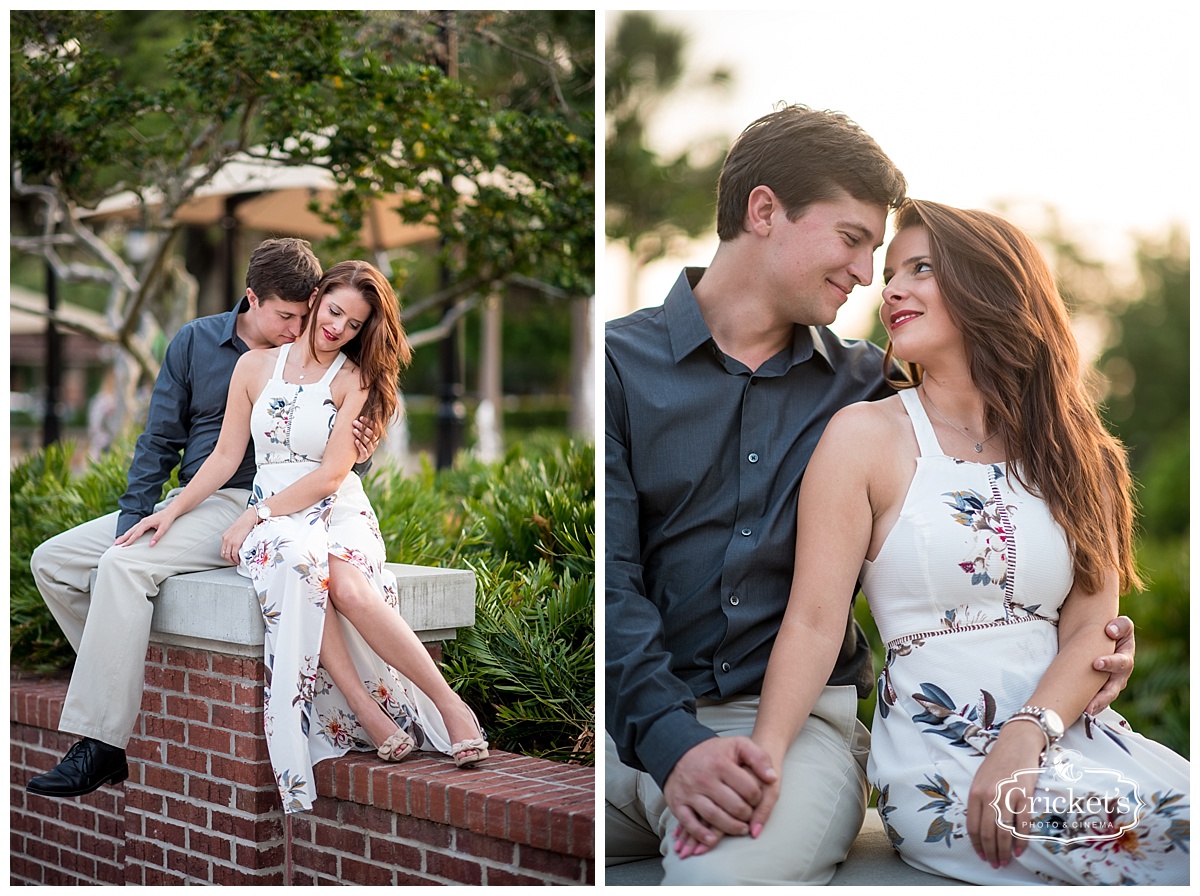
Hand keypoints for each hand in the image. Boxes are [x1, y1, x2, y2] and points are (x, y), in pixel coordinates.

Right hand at [114, 509, 175, 547]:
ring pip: (131, 529)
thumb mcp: (164, 528)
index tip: (123, 546)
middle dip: (122, 538)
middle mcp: (142, 522)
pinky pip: (134, 528)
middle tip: (115, 544)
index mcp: (145, 523)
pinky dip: (129, 533)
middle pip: (130, 531)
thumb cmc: (167, 520)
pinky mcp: (143, 522)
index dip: (129, 541)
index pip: (136, 534)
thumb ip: (157, 536)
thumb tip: (151, 545)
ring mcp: (142, 522)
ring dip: (124, 535)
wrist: (169, 512)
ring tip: (117, 541)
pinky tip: (126, 536)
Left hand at [221, 509, 257, 565]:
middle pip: (223, 554)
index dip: (227, 556)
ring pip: (228, 556)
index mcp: (225, 536)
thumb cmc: (246, 523)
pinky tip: (240, 561)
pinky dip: (236, 560)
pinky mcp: (236, 543)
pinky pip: (234, 555)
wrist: (250, 518)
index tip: (232, 558)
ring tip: (238, 563)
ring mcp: (230, 541)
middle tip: (235, 562)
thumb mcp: (237, 531)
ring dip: (233, 561)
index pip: (223, 549)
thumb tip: (240, 544)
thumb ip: (236, 538)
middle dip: (229, 560)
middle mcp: (225, 539)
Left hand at [353, 417, 381, 463]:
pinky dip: (360, 445)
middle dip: (363, 427)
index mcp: (375, 435)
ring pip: (368, 441)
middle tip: (354, 422)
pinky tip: (355, 441)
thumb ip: (363, 424)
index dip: (368, 422)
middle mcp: (374, 442)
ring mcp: (370, 449)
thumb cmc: (360, 441)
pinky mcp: (365, 456)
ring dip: (361, 435)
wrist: (358, 456)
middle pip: (371, 433)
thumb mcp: (363, 433)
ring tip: (354, 431)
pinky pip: (364, 450)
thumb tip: (360, 411)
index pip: (375, 427)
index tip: (360, 417)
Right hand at [662, 736, 776, 853]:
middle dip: (747, 815)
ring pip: (715, 817)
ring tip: (741, 828)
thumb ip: (759, 757)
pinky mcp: (678, 803)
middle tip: (748, 814)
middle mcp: (704, 778)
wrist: (678, 752)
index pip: (749, 790)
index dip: (757, 798)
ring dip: (732, 827)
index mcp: (721, 764)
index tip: (755, 799)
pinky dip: (702, 835)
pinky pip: (690, 823)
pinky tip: (713, 839)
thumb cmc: (714, 753)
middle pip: (735, 806)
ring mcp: (690, 792)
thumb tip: (772, 778)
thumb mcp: (738, 745)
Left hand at [967, 725, 1042, 868]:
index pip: (973, 826)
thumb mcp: (980, 779)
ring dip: (1004, 851)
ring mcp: (1007, 796)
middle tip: (995, 864)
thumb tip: (980, 827)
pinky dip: (1021, 840)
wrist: (1016, 743)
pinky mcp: (1024, 795)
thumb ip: (978, 801)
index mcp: (974, 792)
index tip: (981, 855)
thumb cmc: (997, 762)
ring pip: (1004, 832)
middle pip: (988, 832)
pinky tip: (1019, 850)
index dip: (977, 844)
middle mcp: (989, 795)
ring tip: (1005, 861)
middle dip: (991, 852)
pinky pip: (1023, 823)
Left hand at [1086, 615, 1134, 715]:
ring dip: (1096, 705)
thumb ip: (1120, 625)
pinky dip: (1090, 706)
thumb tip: (1110, 630)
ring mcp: (1111, 685)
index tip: (1096, 663)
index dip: (1110, 663)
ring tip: (1085, 711)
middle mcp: (1120, 675)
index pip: (1122, 663)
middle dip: (1103, 696)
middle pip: (1114, 688)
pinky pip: (1097, 701)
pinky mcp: (1101, 690)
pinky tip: (1079, 711)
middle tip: (1090, 703)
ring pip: (1105, 698)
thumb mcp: (1120, 625)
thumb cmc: (1112, 632)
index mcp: (1125, 657)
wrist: (1103, 640)